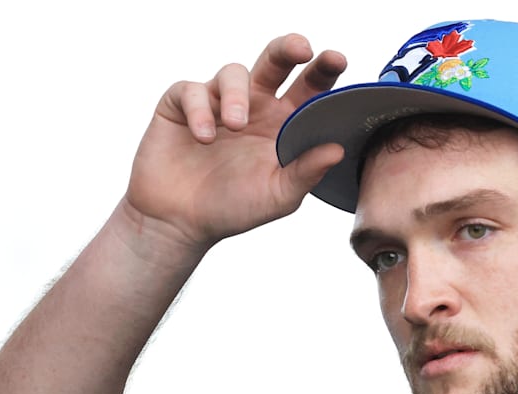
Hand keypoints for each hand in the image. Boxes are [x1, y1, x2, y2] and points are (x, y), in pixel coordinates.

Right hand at [122, 34, 346, 252]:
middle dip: (289, 49)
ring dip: (237, 94)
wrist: (180, 222)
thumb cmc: (233, 208)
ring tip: (236, 125)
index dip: (324, 71)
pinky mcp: (182, 105)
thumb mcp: (277, 197)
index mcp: (283, 123)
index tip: (338, 60)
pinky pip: (192, 90)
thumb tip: (338, 150)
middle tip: (302, 49)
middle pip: (275, 62)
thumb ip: (306, 173)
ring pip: (233, 72)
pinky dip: (199, 110)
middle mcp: (254, 106)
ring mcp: (218, 102)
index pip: (309, 89)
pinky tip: (203, 137)